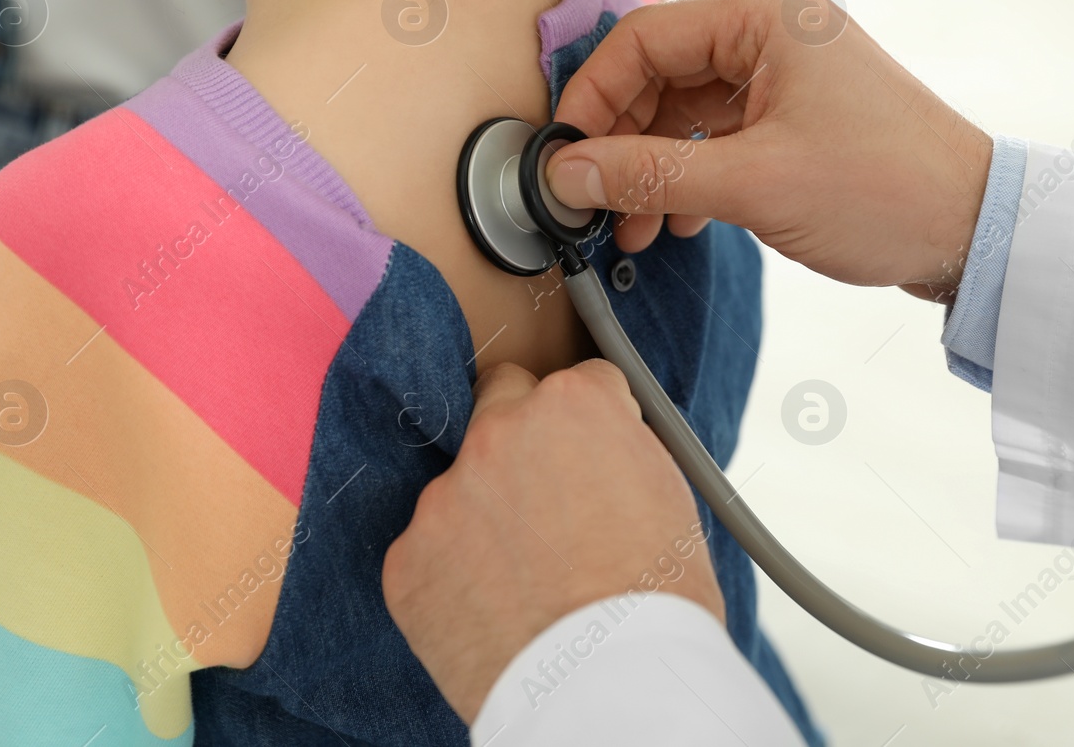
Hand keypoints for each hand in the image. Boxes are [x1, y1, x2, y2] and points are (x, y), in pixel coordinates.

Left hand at [383, 359, 724, 723]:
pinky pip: (428, 550)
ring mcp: (444, 496)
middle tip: (548, 498)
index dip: (595, 427)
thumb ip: (618, 449)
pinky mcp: (407, 558)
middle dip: (522, 437)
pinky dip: (454, 574)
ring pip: (461, 484)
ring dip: (484, 514)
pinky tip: (493, 610)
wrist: (609, 689)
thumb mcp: (666, 494)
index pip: (579, 384)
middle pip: (501, 402)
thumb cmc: (656, 602)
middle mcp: (499, 434)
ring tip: (527, 579)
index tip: (596, 460)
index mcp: (572, 406)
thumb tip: (600, 448)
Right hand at [548, 0, 992, 293]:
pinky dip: (691, 175)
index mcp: (769, 20)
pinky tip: (678, 221)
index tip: (564, 157)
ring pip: (687, 110)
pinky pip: (720, 135)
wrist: (975, 231)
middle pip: (662, 73)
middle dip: (622, 141)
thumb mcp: (753, 184)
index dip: (593, 96)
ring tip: (632, 229)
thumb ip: (648, 174)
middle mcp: (777, 35)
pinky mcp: (800, 118)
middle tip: (592, 202)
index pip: (645, 37)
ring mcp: (790, 77)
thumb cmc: (884, 190)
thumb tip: (565, 173)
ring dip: (652, 167)